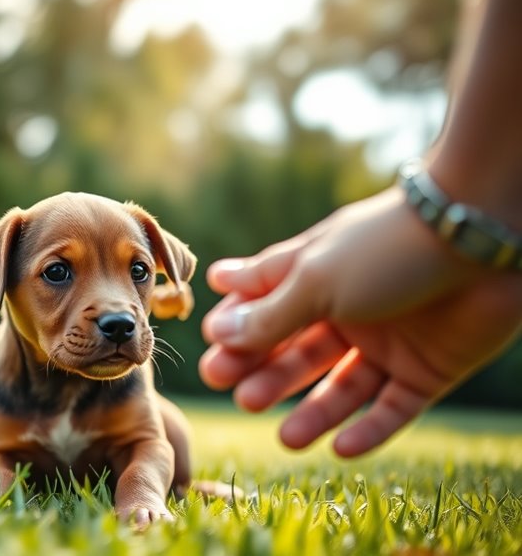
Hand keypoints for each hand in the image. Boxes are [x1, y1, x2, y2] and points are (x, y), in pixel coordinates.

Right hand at [199, 188, 521, 456]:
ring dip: (312, 412)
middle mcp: (348, 309)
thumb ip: (268, 314)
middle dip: (264, 371)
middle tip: (231, 389)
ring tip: (286, 436)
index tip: (208, 340)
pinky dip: (368, 430)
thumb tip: (215, 330)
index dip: (235, 320)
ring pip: (341, 387)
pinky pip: (393, 408)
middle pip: (296, 350)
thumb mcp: (315, 282)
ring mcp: (388, 342)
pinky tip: (340, 447)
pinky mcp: (427, 370)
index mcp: (316, 275)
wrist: (480, 242)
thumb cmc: (385, 248)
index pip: (263, 298)